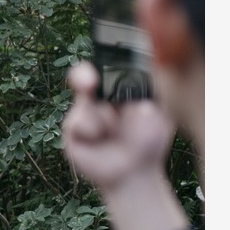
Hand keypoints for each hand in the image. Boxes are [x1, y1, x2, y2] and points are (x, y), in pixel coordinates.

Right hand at [62, 62, 175, 193]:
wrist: (134, 172)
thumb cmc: (148, 140)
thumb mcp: (157, 115)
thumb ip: (150, 100)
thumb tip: (140, 99)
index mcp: (117, 87)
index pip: (106, 65)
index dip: (103, 59)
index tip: (105, 57)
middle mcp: (96, 97)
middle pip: (82, 76)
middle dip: (83, 76)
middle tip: (89, 83)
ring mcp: (82, 113)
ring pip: (84, 104)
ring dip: (102, 119)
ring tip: (114, 134)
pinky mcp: (72, 131)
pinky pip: (78, 123)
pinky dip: (92, 132)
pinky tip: (101, 141)